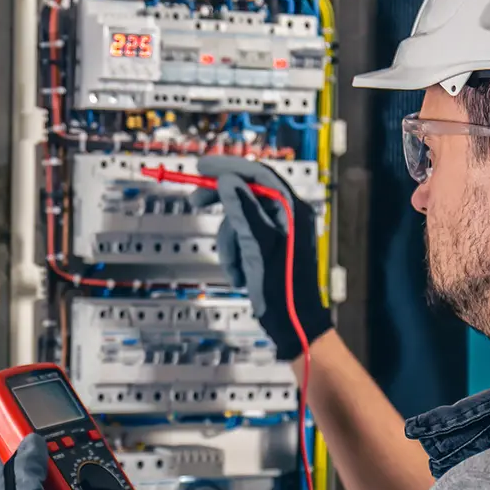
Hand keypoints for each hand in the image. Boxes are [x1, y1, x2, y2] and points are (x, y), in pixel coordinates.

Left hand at [0, 435, 119, 489]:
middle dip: (58, 453)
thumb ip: (25, 482)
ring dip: (85, 477)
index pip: (2, 461)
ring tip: (97, 470)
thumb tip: (29, 442)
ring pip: (70, 488)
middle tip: (75, 437)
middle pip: (42, 471)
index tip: (23, 409)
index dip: (9, 433)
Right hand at [190, 156, 332, 360]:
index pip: (259, 175)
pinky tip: (242, 274)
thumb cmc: (284, 289)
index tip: (203, 166)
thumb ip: (243, 210)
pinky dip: (235, 255)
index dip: (229, 167)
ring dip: (229, 243)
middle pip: (246, 194)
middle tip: (196, 201)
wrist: (292, 323)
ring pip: (239, 221)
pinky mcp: (268, 248)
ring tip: (236, 266)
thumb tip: (228, 182)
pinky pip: (242, 239)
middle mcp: (287, 216)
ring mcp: (278, 232)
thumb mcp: (258, 246)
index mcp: (292, 210)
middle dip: (222, 204)